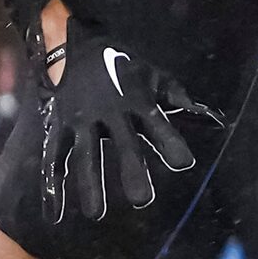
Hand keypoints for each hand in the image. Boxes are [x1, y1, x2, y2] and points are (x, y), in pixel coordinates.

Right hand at [25, 3, 205, 223]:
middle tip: (141, 199)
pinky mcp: (60, 126)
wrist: (76, 45)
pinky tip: (56, 213)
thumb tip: (205, 115)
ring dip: (90, 184)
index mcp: (136, 100)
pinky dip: (52, 186)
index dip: (170, 143)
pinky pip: (54, 157)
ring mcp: (81, 120)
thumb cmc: (121, 65)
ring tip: (96, 213)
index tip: (184, 163)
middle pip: (122, 145)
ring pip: (85, 154)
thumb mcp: (151, 74)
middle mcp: (109, 112)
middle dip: (131, 171)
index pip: (157, 124)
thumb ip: (175, 95)